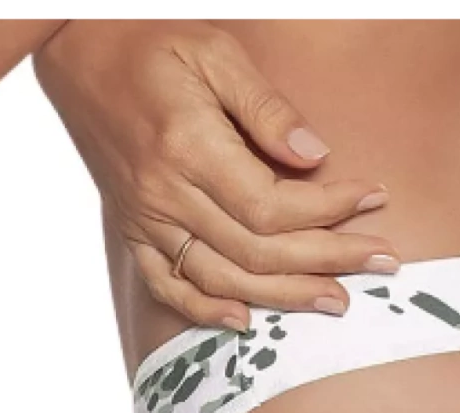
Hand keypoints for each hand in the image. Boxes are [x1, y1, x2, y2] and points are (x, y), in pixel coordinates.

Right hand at [33, 20, 399, 330]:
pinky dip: (204, 312)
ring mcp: (147, 220)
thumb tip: (316, 157)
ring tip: (335, 299)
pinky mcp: (134, 231)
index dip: (329, 210)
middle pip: (259, 252)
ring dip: (284, 297)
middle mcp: (166, 195)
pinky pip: (168, 286)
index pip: (272, 205)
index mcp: (189, 148)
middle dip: (328, 260)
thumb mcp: (215, 53)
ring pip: (223, 279)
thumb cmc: (152, 44)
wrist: (77, 54)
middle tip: (382, 263)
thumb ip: (266, 107)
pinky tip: (245, 323)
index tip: (374, 198)